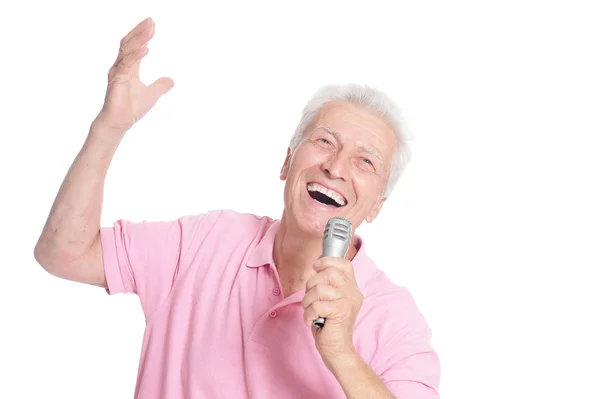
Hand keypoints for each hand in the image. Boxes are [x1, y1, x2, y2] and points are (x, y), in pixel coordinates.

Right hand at [95, 17, 173, 134]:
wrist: (120, 122)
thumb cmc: (131, 108)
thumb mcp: (152, 94)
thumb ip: (160, 86)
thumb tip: (171, 81)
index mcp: (129, 67)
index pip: (134, 46)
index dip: (143, 35)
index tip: (152, 25)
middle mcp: (121, 66)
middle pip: (129, 43)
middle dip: (140, 32)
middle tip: (151, 21)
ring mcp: (117, 72)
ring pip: (127, 51)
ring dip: (139, 39)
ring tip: (149, 31)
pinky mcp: (116, 81)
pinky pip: (126, 65)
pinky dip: (136, 56)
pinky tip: (146, 49)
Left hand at [302, 257, 363, 368]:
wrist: (337, 350)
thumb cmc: (329, 324)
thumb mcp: (330, 300)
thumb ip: (327, 284)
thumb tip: (316, 265)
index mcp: (352, 288)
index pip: (344, 264)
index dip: (327, 261)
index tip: (316, 267)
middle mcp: (353, 293)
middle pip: (330, 273)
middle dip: (312, 284)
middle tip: (311, 298)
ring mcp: (348, 302)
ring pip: (320, 289)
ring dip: (308, 301)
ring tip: (311, 311)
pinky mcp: (341, 312)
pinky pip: (316, 305)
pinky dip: (308, 314)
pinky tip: (312, 321)